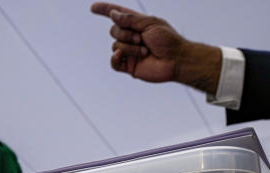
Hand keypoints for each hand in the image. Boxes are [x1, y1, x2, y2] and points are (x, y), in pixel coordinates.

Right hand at [90, 3, 220, 91]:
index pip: (117, 15)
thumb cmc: (168, 40)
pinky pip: (114, 62)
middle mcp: (131, 37)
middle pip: (113, 30)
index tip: (93, 8)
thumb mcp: (150, 23)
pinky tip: (120, 55)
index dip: (105, 10)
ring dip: (130, 47)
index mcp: (136, 24)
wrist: (176, 60)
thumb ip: (130, 19)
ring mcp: (129, 52)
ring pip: (115, 45)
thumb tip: (113, 14)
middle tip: (142, 39)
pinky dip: (115, 58)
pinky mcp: (129, 66)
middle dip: (126, 34)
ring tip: (145, 51)